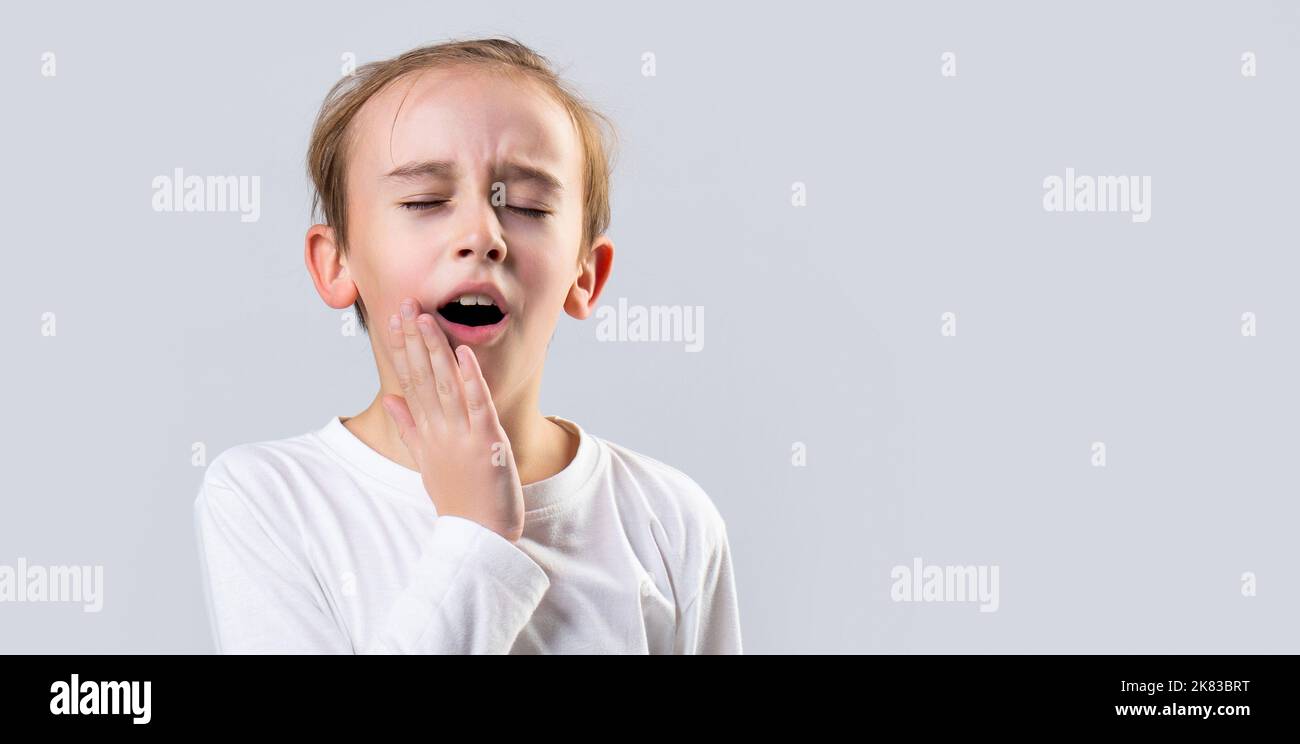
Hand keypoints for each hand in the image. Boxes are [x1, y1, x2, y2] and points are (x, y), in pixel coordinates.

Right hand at [380, 297, 525, 542]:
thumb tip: (392, 400)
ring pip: (445, 385)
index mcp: (427, 432)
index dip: (403, 349)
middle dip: (413, 340)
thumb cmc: (458, 499)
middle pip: (423, 377)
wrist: (478, 535)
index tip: (395, 319)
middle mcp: (440, 430)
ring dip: (435, 351)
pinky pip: (477, 405)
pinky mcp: (486, 442)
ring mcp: (461, 435)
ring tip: (425, 319)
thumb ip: (409, 428)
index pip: (410, 381)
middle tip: (404, 305)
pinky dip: (470, 378)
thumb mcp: (427, 461)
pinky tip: (463, 353)